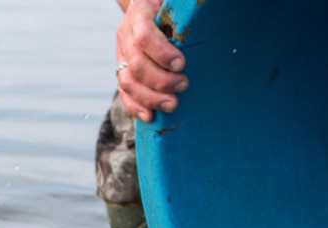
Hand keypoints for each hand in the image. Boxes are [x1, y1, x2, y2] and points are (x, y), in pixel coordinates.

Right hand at [115, 0, 188, 121]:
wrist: (148, 9)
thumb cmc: (171, 7)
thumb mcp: (177, 4)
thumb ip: (186, 11)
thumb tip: (206, 14)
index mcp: (139, 14)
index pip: (144, 36)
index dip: (161, 53)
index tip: (181, 64)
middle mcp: (126, 36)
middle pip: (137, 64)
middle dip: (161, 80)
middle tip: (183, 85)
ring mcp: (121, 55)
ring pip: (128, 82)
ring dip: (150, 97)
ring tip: (172, 104)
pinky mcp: (122, 71)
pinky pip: (124, 93)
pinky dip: (136, 107)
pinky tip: (150, 116)